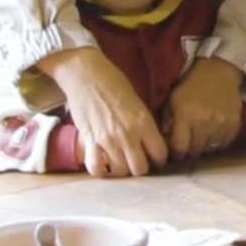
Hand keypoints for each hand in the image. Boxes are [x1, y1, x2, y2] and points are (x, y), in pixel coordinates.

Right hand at [39, 47, 167, 177]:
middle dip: (140, 168)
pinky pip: (96, 168)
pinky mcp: (89, 141)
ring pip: (120, 172)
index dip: (158, 158)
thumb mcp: (138, 101)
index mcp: (144, 122)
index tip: (153, 156)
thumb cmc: (113, 82)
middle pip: (140, 169)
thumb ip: (144, 123)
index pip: (160, 154)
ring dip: (120, 169)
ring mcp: (107, 140)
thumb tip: (149, 142)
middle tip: (135, 160)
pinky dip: (100, 170)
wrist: (85, 73)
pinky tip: (102, 162)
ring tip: (119, 162)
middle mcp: (128, 134)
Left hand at [165, 57, 244, 158]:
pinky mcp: (234, 123)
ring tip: (202, 137)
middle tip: (189, 142)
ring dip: (205, 146)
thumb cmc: (191, 86)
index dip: (176, 152)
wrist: (218, 72)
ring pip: (210, 149)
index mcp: (185, 114)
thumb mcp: (173, 100)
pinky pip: (225, 144)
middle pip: (195, 151)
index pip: (179, 147)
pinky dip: (219, 143)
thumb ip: (167, 122)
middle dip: (190, 149)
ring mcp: (221, 123)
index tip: (176, 149)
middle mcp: (204, 121)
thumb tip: (165, 144)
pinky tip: (214, 134)